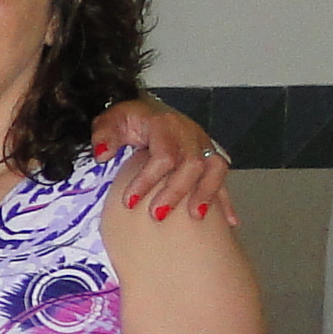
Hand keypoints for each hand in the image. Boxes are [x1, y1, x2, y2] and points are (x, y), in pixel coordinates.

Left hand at [94, 98, 236, 225]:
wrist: (149, 111)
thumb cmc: (131, 120)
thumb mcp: (112, 120)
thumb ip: (105, 134)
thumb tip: (102, 153)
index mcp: (165, 125)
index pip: (163, 154)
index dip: (148, 179)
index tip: (130, 202)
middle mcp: (190, 134)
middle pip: (192, 164)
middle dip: (176, 192)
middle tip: (156, 215)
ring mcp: (204, 145)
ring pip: (216, 168)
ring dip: (207, 193)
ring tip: (196, 217)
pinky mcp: (211, 156)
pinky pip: (223, 178)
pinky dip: (227, 201)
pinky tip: (229, 222)